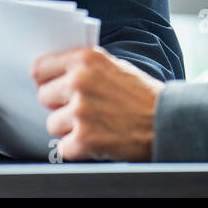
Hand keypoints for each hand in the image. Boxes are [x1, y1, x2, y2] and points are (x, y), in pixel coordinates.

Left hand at [31, 46, 163, 160]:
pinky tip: (96, 139)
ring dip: (69, 128)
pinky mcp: (84, 139)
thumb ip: (84, 67)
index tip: (52, 86)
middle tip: (82, 108)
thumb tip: (55, 73)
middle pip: (43, 96)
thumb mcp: (114, 66)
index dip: (46, 80)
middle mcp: (80, 82)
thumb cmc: (142, 94)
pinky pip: (63, 147)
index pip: (39, 68)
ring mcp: (81, 111)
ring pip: (52, 123)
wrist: (167, 121)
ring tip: (93, 124)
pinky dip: (78, 148)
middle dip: (59, 105)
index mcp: (85, 59)